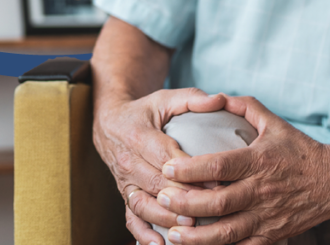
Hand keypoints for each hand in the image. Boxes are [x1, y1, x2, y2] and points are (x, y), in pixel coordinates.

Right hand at [93, 88, 227, 244]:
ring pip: (143, 204)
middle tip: (211, 208)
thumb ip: (193, 98)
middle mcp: (129, 162)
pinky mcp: (125, 195)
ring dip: (165, 218)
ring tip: (189, 226)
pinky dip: (143, 234)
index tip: (217, 179)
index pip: (166, 156)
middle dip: (183, 198)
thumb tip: (219, 99)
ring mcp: (125, 182)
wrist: (110, 123)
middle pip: (156, 184)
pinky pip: (131, 218)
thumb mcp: (166, 98)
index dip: (190, 170)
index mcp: (139, 136)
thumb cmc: (145, 111)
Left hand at [154, 96, 329, 244]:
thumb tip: (217, 97)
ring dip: (197, 236)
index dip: (191, 169)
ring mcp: (268, 216)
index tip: (168, 168)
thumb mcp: (275, 123)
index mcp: (260, 161)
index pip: (220, 165)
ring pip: (227, 232)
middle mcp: (262, 191)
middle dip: (186, 203)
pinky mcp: (272, 235)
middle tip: (162, 198)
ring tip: (173, 233)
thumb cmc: (301, 150)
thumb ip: (245, 107)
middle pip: (219, 202)